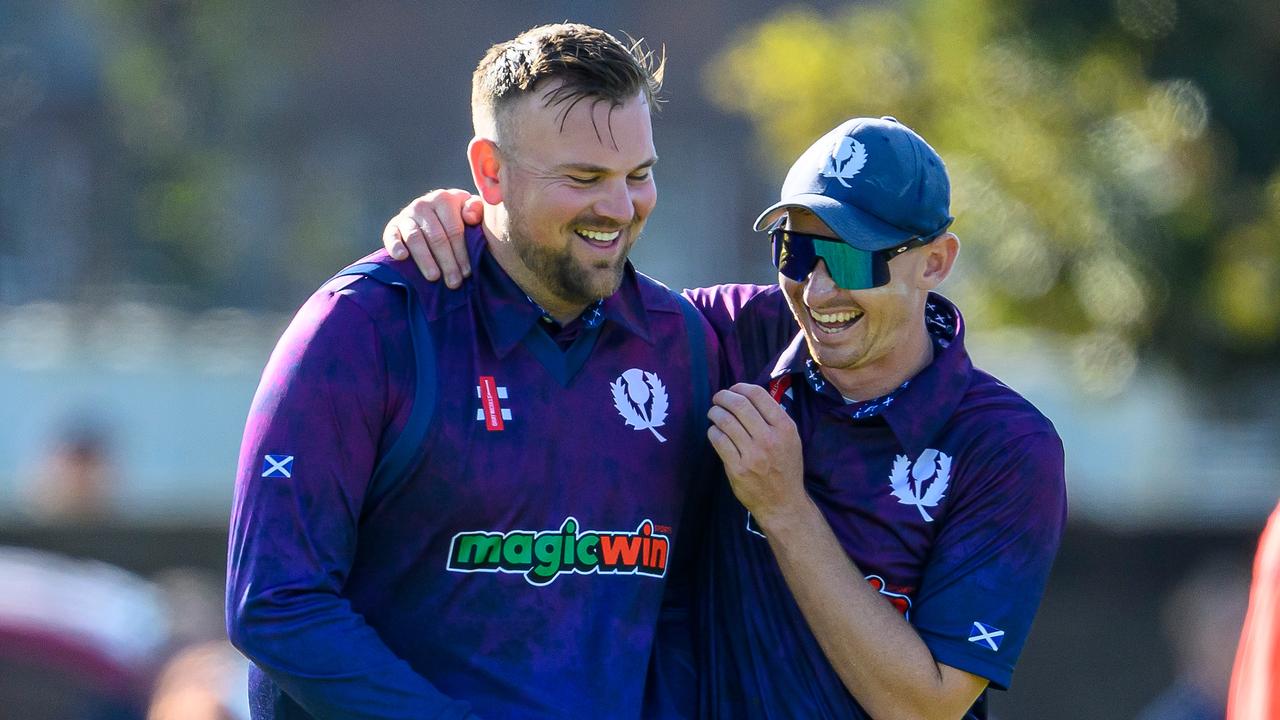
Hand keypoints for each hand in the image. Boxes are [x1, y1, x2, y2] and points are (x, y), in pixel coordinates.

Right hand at [382, 189, 483, 287]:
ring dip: (425, 260)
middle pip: (436, 237)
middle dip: (447, 262)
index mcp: (444, 199)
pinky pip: (391, 235)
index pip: (454, 230)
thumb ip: (477, 209)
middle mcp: (423, 204)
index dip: (461, 253)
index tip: (467, 273)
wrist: (435, 212)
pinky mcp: (393, 225)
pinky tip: (402, 257)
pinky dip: (395, 246)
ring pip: (415, 238)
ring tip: (434, 277)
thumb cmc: (459, 215)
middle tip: (454, 282)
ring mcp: (406, 214)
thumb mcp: (471, 209)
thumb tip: (470, 217)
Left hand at [707, 383, 805, 522]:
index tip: (734, 389)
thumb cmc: (785, 468)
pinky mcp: (737, 468)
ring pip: (725, 421)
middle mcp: (769, 439)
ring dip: (715, 413)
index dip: (741, 387)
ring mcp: (753, 454)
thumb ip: (775, 418)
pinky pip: (718, 440)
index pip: (759, 395)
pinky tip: (715, 432)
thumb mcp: (791, 440)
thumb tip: (750, 395)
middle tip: (718, 398)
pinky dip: (713, 432)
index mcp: (785, 428)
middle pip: (739, 405)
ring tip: (714, 413)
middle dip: (723, 397)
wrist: (783, 503)